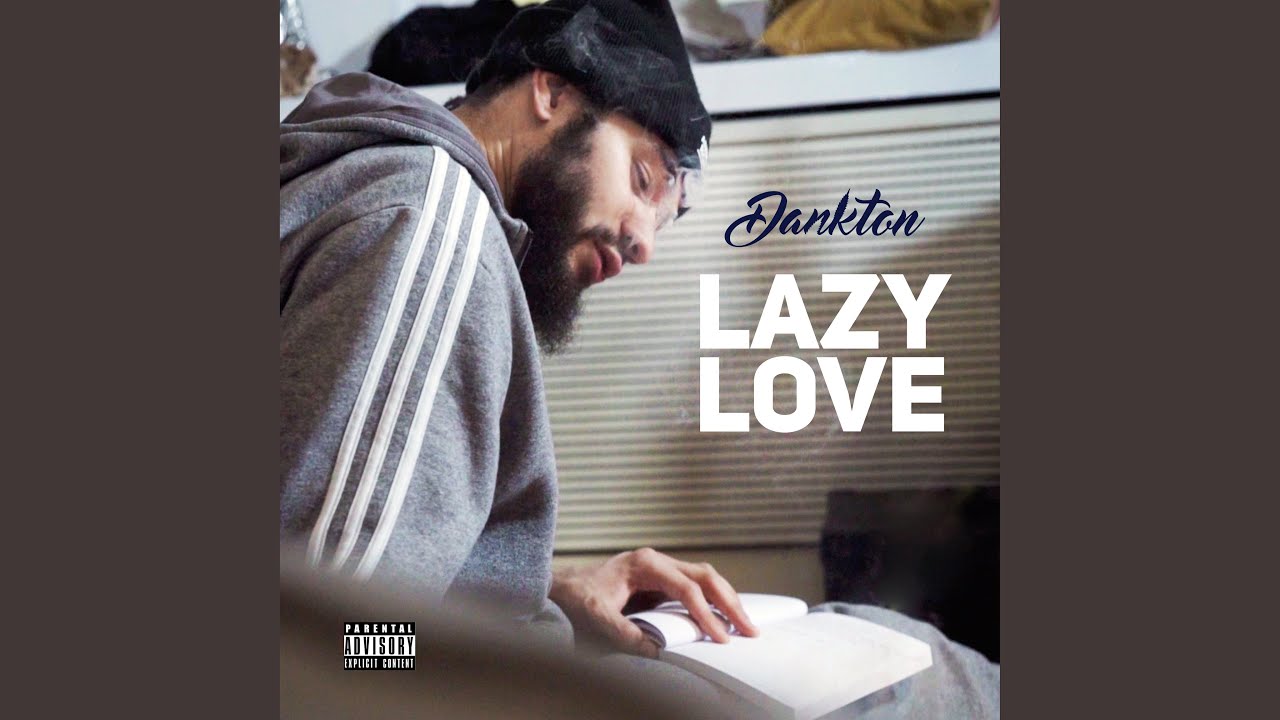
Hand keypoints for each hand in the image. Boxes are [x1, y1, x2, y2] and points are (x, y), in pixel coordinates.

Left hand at [549, 547, 759, 657]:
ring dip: (726, 600)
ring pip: (705, 579)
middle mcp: (657, 561)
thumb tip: (656, 650)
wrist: (563, 587)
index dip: (706, 613)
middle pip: (705, 577)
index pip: (687, 588)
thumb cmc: (578, 596)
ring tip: (744, 624)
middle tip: (750, 628)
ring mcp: (661, 569)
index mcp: (645, 564)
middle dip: (729, 602)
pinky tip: (723, 617)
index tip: (720, 636)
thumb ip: (624, 633)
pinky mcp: (661, 581)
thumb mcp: (597, 616)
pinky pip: (695, 587)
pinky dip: (713, 601)